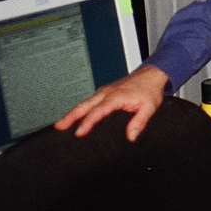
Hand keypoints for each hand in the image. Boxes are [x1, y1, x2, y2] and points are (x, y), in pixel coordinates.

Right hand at [54, 64, 168, 140]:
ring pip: (84, 102)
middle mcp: (107, 92)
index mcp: (116, 96)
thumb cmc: (150, 90)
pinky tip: (74, 116)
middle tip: (59, 127)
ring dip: (72, 112)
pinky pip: (88, 100)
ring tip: (60, 124)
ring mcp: (104, 91)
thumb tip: (131, 136)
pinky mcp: (103, 92)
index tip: (79, 132)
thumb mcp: (149, 107)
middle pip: (84, 105)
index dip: (87, 122)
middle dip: (70, 116)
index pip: (98, 111)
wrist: (152, 75)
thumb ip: (140, 122)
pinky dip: (79, 108)